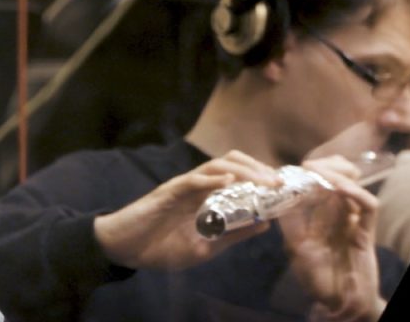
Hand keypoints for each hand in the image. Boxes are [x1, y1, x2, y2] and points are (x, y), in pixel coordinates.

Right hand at [94, 150, 279, 269]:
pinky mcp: (167, 192)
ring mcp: (182, 187)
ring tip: (263, 181)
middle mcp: (198, 186)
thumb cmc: (159, 247)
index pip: (239, 176)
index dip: (262, 177)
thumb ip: (233, 235)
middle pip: (232, 162)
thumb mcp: (204, 247)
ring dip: (243, 171)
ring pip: (216, 165)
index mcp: (208, 197)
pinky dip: (211, 178)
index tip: (285, 187)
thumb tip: (266, 224)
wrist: (124, 248)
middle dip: (258, 169)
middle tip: (279, 184)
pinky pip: (192, 180)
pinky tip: (229, 182)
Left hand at [279, 156, 382, 321]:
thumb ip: (290, 224)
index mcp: (323, 216)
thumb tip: (274, 199)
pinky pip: (369, 207)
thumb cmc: (317, 278)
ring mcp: (355, 222)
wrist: (339, 303)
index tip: (292, 167)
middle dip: (327, 166)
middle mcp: (340, 215)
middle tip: (309, 164)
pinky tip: (339, 187)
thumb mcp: (296, 247)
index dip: (310, 172)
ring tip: (320, 170)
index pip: (320, 185)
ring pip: (355, 186)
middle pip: (341, 178)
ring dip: (338, 174)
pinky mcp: (368, 233)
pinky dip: (356, 193)